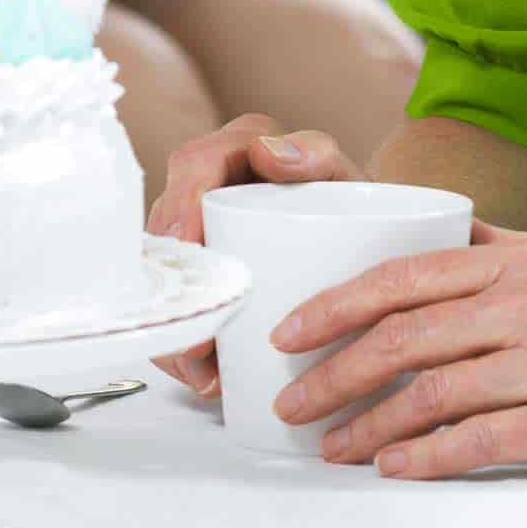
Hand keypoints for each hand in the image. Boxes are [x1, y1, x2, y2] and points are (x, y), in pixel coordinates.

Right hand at [146, 116, 355, 390]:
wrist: (366, 248)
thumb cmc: (351, 207)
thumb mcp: (341, 177)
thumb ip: (317, 154)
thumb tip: (270, 153)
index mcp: (233, 155)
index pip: (193, 165)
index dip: (182, 201)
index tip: (187, 239)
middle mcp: (203, 195)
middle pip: (166, 232)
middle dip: (171, 287)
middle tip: (195, 336)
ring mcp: (196, 241)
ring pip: (161, 281)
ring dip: (174, 328)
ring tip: (203, 367)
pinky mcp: (199, 281)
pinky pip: (174, 313)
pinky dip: (183, 349)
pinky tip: (206, 374)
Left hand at [258, 227, 526, 475]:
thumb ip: (508, 250)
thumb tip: (441, 235)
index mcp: (522, 261)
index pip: (404, 275)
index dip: (336, 305)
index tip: (291, 331)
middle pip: (404, 336)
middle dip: (335, 373)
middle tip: (292, 402)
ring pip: (434, 391)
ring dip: (370, 422)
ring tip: (333, 446)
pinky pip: (485, 440)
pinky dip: (431, 456)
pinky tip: (395, 467)